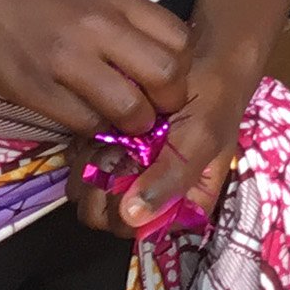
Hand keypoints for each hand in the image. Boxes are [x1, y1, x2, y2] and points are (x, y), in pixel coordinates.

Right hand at [0, 0, 186, 136]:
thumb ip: (123, 21)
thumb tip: (155, 62)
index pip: (181, 40)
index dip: (183, 72)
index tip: (169, 86)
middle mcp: (99, 24)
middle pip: (168, 76)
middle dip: (167, 105)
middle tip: (153, 114)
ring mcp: (67, 57)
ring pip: (130, 107)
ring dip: (131, 126)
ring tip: (118, 125)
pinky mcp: (33, 86)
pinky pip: (83, 122)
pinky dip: (90, 130)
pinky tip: (82, 121)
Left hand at [69, 42, 250, 237]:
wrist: (200, 60)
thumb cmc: (210, 100)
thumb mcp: (201, 138)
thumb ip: (172, 178)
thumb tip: (133, 216)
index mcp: (180, 206)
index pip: (138, 230)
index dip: (126, 206)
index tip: (132, 170)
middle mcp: (150, 198)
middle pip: (107, 216)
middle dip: (105, 184)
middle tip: (118, 149)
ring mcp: (125, 177)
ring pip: (87, 193)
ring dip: (91, 165)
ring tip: (111, 137)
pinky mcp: (106, 154)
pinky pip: (78, 167)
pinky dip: (83, 150)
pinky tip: (100, 130)